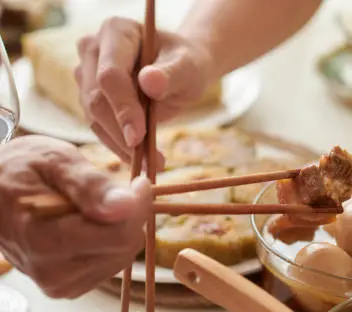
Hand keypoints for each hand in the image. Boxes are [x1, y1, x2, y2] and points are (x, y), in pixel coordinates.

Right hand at [0, 135, 150, 298]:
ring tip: (90, 209)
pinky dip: (109, 244)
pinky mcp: (67, 288)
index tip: (138, 183)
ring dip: (119, 229)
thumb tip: (127, 205)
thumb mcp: (55, 161)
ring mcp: (59, 285)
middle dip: (129, 217)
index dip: (138, 206)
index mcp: (46, 240)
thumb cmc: (20, 169)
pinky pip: (110, 265)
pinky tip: (88, 226)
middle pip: (125, 248)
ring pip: (122, 257)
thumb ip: (91, 185)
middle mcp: (52, 272)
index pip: (121, 235)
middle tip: (112, 192)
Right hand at [75, 17, 211, 164]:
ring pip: (94, 117)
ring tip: (153, 164)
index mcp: (116, 32)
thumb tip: (150, 83)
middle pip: (96, 98)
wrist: (181, 71)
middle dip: (122, 133)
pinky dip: (120, 148)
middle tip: (151, 160)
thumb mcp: (188, 66)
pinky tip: (141, 161)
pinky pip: (100, 128)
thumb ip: (171, 74)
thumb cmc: (186, 64)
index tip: (140, 136)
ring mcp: (86, 75)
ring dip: (121, 146)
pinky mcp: (90, 98)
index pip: (110, 74)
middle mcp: (93, 50)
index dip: (123, 107)